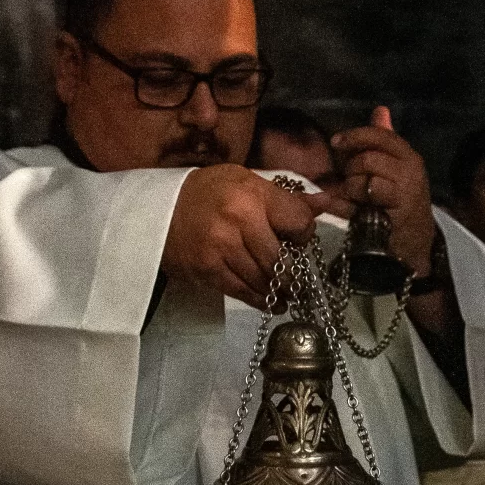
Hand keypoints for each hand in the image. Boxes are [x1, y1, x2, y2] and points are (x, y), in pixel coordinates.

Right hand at [163, 163, 322, 303]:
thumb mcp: (247, 182)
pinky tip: (271, 302)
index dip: (302, 234)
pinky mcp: (208, 270)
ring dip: (278, 290)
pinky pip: (243, 292)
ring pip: (264, 279)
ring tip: (286, 292)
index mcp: (253, 193)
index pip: (299, 222)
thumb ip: (287, 197)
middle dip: (292, 271)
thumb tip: (327, 203)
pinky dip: (260, 300)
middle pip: (282, 259)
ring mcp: (221, 247)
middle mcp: (238, 220)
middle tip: (296, 278)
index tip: (297, 240)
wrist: (158, 208)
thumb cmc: (209, 192)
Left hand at [330, 106, 436, 277]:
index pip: (381, 135)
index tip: (336, 142)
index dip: (355, 136)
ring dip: (350, 188)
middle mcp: (410, 172)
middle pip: (368, 158)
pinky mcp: (395, 216)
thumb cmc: (399, 198)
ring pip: (364, 180)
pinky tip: (344, 207)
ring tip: (352, 196)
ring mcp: (404, 194)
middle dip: (350, 168)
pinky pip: (362, 203)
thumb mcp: (395, 166)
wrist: (415, 238)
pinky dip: (346, 205)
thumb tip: (380, 110)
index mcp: (408, 156)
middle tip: (349, 179)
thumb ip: (384, 139)